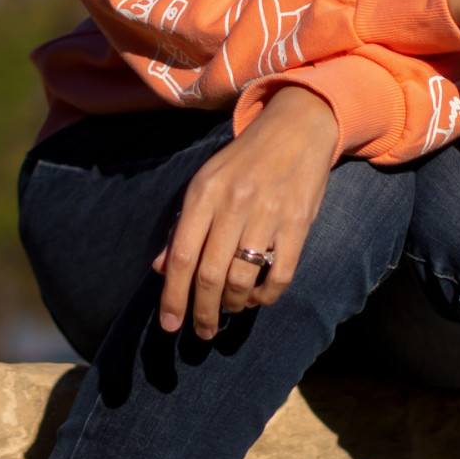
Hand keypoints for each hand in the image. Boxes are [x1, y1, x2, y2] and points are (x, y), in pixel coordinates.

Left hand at [153, 85, 339, 341]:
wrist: (296, 126)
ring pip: (242, 279)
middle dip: (202, 312)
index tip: (169, 325)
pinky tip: (257, 298)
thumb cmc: (244, 160)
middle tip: (201, 331)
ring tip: (229, 310)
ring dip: (233, 305)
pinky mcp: (298, 223)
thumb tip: (160, 269)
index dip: (172, 297)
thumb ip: (182, 225)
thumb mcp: (206, 182)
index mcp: (204, 193)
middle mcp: (233, 203)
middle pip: (209, 275)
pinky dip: (266, 296)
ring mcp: (268, 213)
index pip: (181, 256)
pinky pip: (280, 275)